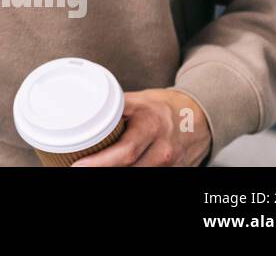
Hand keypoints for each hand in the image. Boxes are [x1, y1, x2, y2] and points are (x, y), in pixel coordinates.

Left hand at [70, 88, 211, 166]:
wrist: (197, 115)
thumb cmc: (161, 106)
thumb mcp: (137, 100)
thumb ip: (113, 107)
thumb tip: (80, 109)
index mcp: (151, 125)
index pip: (125, 151)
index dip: (100, 162)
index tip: (78, 165)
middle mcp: (163, 148)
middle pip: (131, 168)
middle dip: (103, 170)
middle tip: (80, 168)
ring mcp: (172, 164)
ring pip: (140, 175)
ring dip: (117, 173)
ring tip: (95, 167)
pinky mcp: (177, 172)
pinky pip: (151, 176)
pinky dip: (133, 173)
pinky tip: (119, 169)